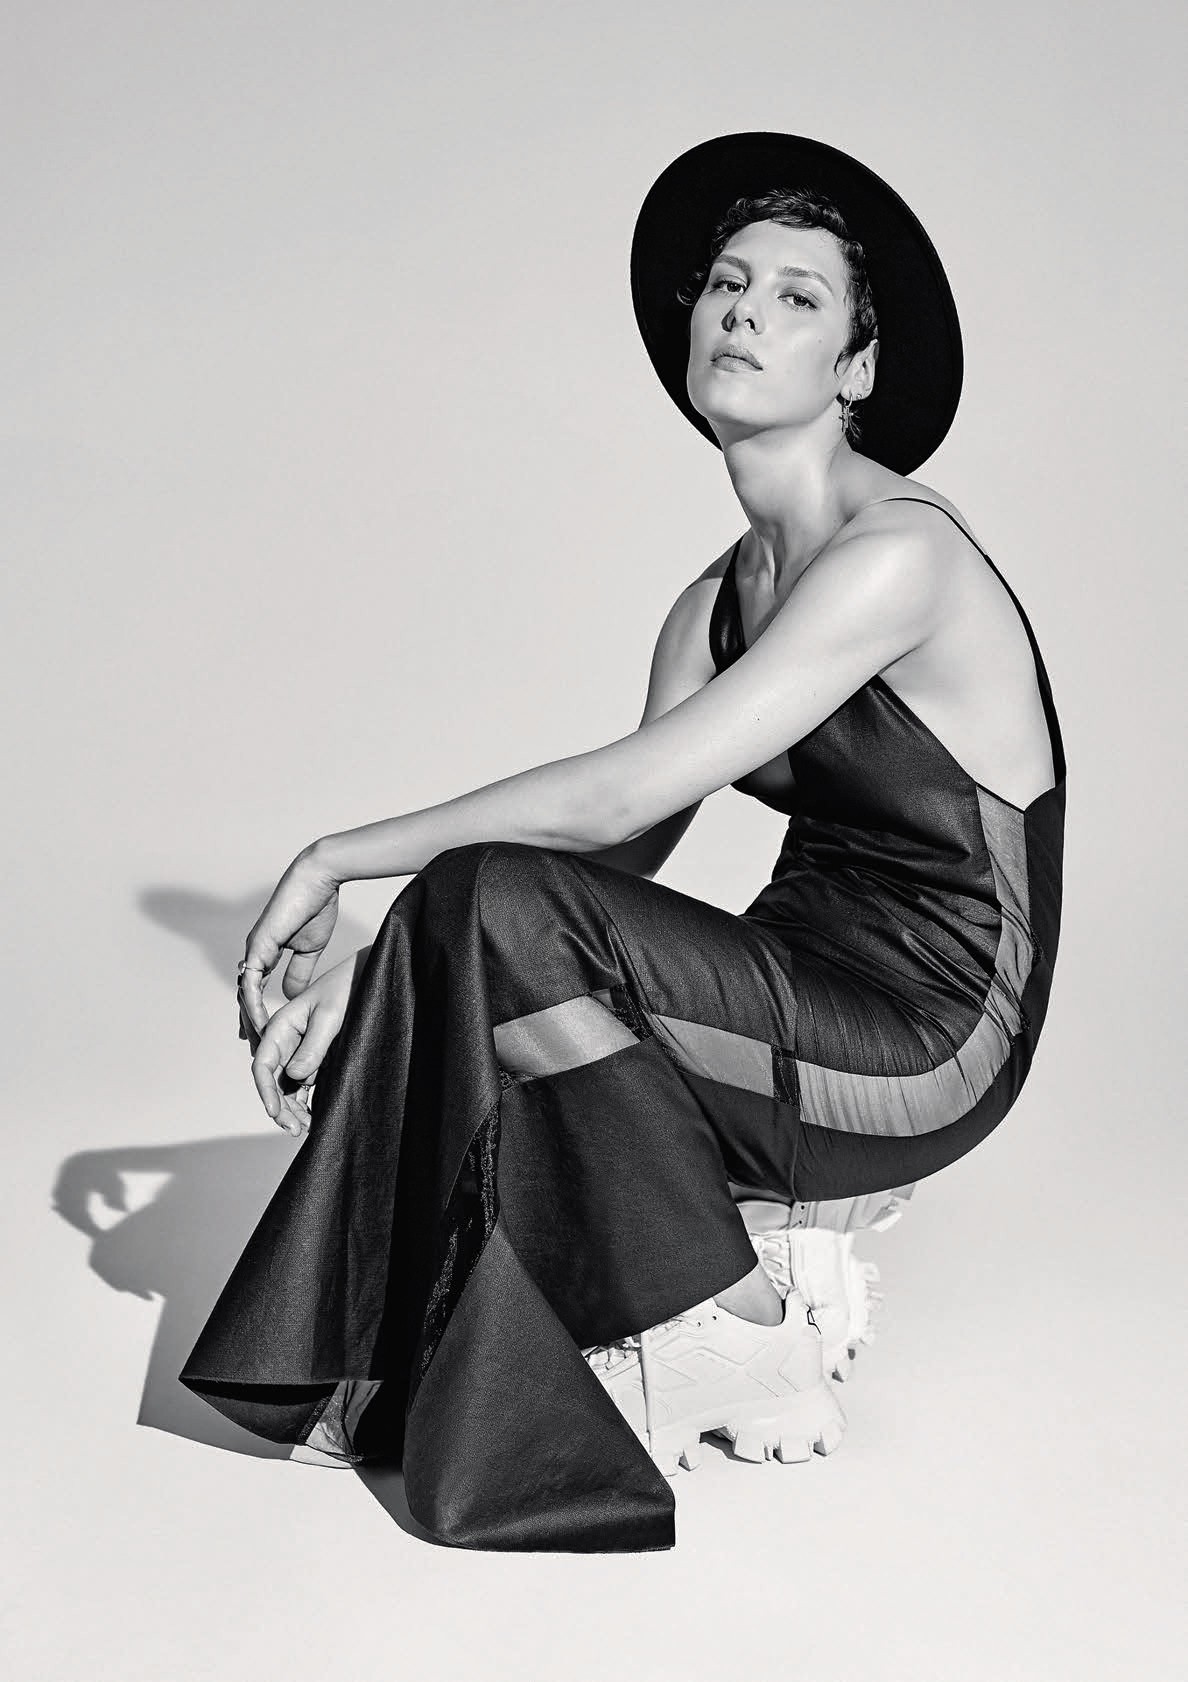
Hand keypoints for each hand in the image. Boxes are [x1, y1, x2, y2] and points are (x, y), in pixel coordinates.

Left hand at [238, 847, 340, 1036]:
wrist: (319, 880)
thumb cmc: (316, 906)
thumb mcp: (309, 949)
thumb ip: (299, 971)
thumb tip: (290, 995)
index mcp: (267, 953)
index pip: (257, 990)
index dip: (258, 1014)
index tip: (264, 1036)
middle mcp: (255, 953)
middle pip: (246, 996)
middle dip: (249, 1024)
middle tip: (254, 1049)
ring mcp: (254, 949)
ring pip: (245, 993)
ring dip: (249, 1019)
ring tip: (257, 1043)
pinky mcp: (258, 944)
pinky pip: (251, 982)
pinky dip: (254, 1003)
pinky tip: (260, 1022)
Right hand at [249, 951, 362, 1133]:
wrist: (368, 978)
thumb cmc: (347, 988)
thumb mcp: (331, 1015)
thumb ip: (313, 1045)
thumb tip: (296, 1076)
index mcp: (282, 1026)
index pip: (263, 1063)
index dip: (266, 1091)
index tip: (276, 1112)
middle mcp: (286, 1041)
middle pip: (273, 1081)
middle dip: (281, 1107)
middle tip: (295, 1129)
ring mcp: (300, 1051)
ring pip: (288, 1087)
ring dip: (293, 1109)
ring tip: (305, 1128)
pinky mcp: (316, 1059)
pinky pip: (305, 1085)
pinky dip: (306, 1103)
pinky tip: (314, 1117)